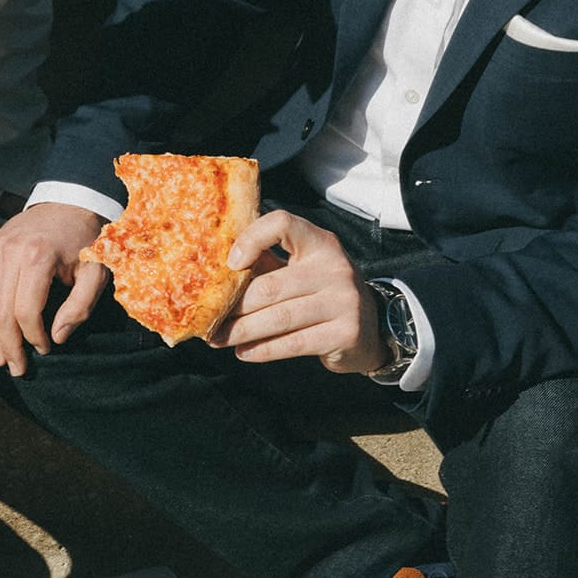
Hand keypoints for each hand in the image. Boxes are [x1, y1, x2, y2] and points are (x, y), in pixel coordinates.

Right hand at [0, 203, 109, 375]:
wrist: (70, 201)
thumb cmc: (87, 239)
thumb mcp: (96, 271)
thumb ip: (81, 306)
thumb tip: (57, 337)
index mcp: (37, 257)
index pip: (26, 310)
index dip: (33, 337)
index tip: (44, 350)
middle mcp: (9, 252)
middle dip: (7, 345)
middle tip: (16, 368)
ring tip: (0, 358)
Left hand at [209, 210, 389, 374]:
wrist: (370, 328)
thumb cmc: (320, 294)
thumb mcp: (301, 270)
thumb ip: (266, 265)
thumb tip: (214, 277)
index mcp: (320, 242)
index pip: (282, 224)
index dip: (251, 239)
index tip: (230, 265)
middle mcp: (335, 267)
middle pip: (269, 286)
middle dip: (233, 307)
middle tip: (208, 320)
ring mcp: (343, 301)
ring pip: (278, 318)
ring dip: (242, 331)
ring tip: (218, 339)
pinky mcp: (344, 333)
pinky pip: (292, 343)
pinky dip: (263, 349)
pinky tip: (243, 352)